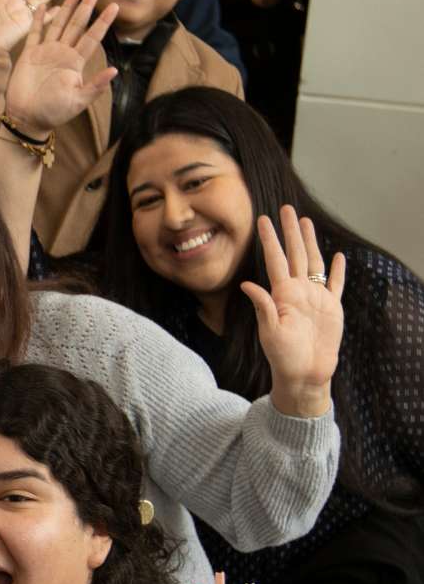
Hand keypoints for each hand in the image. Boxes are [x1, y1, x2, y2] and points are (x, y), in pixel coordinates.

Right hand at [3, 0, 119, 134]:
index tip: (114, 7)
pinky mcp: (29, 55)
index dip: (103, 22)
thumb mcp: (77, 102)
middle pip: (77, 25)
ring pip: (58, 25)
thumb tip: (114, 71)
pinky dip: (39, 20)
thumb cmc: (52, 113)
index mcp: (75, 63)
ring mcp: (45, 52)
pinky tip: (43, 7)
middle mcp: (62, 54)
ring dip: (66, 9)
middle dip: (86, 7)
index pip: (92, 38)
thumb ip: (94, 86)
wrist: (26, 118)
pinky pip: (35, 33)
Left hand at [240, 206, 344, 417]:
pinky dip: (337, 271)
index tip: (262, 219)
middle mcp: (298, 292)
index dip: (270, 239)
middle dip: (291, 231)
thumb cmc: (283, 357)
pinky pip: (335, 285)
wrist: (304, 374)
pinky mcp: (332, 309)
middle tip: (287, 208)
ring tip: (306, 222)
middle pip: (296, 254)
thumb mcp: (270, 331)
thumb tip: (246, 283)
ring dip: (311, 242)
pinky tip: (337, 256)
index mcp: (282, 294)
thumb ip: (262, 306)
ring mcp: (316, 298)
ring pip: (314, 263)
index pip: (275, 260)